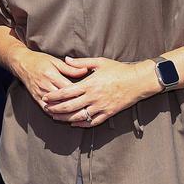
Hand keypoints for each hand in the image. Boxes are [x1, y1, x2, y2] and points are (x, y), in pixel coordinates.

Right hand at [7, 47, 91, 110]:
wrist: (22, 64)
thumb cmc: (40, 60)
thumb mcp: (55, 61)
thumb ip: (71, 68)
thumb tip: (85, 70)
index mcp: (52, 75)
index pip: (69, 88)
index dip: (80, 94)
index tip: (91, 97)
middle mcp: (45, 86)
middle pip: (63, 100)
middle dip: (76, 106)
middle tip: (88, 110)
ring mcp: (40, 93)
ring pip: (55, 107)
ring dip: (66, 113)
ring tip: (79, 116)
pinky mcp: (36, 98)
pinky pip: (46, 109)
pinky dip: (55, 114)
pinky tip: (63, 117)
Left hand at [41, 57, 158, 126]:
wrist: (138, 81)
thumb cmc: (119, 70)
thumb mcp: (99, 62)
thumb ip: (81, 63)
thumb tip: (66, 59)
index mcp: (89, 84)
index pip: (66, 92)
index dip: (54, 96)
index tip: (45, 97)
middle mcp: (93, 97)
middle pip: (70, 106)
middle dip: (56, 109)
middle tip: (46, 109)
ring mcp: (101, 107)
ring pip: (79, 116)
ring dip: (66, 118)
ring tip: (56, 118)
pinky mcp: (109, 113)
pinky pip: (93, 122)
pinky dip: (82, 124)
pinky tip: (74, 124)